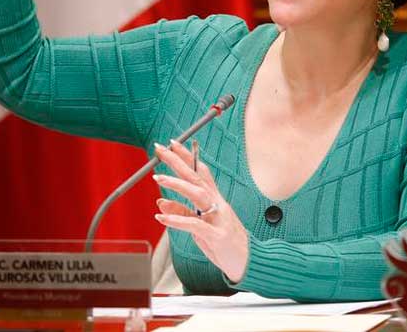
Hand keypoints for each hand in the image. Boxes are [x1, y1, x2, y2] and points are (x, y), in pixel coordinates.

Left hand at [152, 140, 248, 283]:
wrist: (248, 263)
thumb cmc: (224, 244)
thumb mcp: (199, 227)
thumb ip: (182, 213)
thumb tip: (161, 202)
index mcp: (215, 200)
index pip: (200, 172)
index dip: (187, 156)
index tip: (172, 143)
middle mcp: (218, 204)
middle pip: (197, 177)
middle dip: (178, 161)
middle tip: (161, 148)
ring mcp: (219, 218)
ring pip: (198, 194)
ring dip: (177, 184)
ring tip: (158, 178)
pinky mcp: (217, 235)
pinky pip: (195, 224)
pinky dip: (177, 220)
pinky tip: (161, 217)